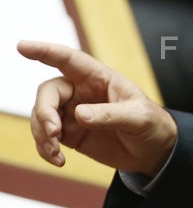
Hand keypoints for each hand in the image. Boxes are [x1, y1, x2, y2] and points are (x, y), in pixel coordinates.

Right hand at [17, 41, 177, 175]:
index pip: (70, 60)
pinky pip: (46, 136)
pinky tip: (58, 160)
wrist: (153, 151)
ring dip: (42, 134)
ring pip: (42, 115)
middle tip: (53, 132)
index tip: (23, 47)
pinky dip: (45, 148)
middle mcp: (82, 91)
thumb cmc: (151, 125)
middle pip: (49, 92)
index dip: (45, 51)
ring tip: (55, 152)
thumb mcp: (139, 118)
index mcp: (100, 78)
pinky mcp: (70, 133)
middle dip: (44, 112)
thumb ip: (111, 115)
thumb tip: (78, 114)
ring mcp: (73, 112)